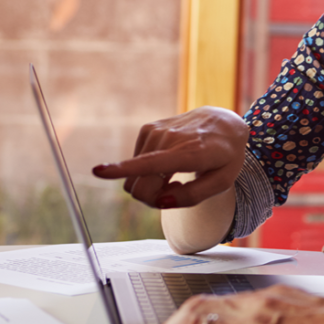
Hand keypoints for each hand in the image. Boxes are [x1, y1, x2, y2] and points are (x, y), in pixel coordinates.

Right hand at [92, 106, 248, 208]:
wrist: (225, 122)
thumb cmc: (226, 156)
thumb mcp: (222, 182)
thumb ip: (193, 196)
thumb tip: (161, 201)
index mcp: (192, 153)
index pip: (154, 163)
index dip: (124, 169)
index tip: (98, 171)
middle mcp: (171, 139)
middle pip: (140, 184)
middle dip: (151, 198)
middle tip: (176, 191)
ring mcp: (157, 131)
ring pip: (134, 176)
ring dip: (152, 184)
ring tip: (177, 174)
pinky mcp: (149, 129)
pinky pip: (136, 164)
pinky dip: (148, 170)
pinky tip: (169, 161)